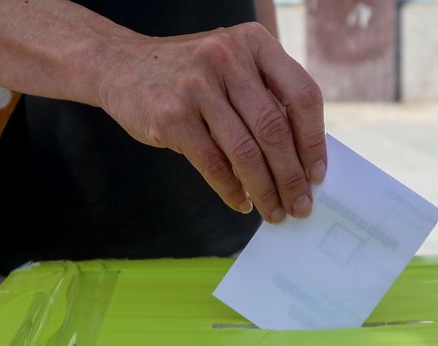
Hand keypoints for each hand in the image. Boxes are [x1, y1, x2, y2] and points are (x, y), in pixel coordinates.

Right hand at [95, 22, 325, 222]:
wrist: (120, 65)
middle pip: (274, 129)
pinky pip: (212, 164)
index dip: (313, 140)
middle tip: (300, 205)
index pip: (302, 95)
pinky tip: (241, 202)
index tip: (317, 174)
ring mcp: (197, 86)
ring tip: (274, 211)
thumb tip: (300, 157)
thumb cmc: (187, 74)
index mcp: (254, 42)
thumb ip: (263, 96)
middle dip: (291, 176)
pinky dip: (231, 190)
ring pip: (244, 152)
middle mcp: (227, 58)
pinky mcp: (171, 115)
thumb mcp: (230, 66)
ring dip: (264, 190)